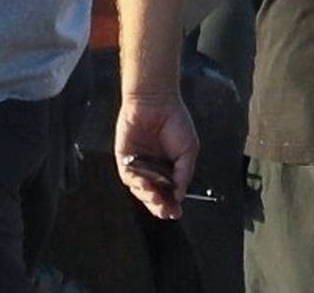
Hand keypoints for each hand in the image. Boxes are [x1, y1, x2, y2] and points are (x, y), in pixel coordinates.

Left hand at [115, 94, 200, 219]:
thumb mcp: (188, 150)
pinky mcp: (124, 156)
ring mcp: (138, 164)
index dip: (171, 205)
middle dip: (159, 206)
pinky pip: (128, 175)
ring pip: (139, 189)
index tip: (176, 213)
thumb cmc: (175, 121)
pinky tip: (146, 185)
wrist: (157, 100)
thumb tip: (180, 195)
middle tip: (166, 210)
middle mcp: (152, 169)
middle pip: (152, 196)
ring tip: (157, 198)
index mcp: (168, 170)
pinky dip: (136, 183)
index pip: (168, 194)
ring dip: (148, 197)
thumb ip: (184, 173)